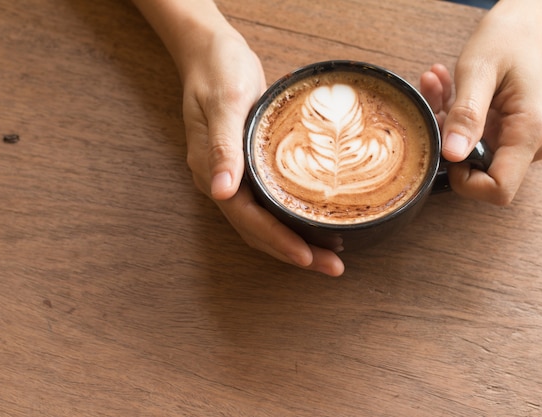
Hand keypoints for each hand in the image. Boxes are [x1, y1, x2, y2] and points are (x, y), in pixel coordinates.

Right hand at [181, 28, 344, 275]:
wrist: (209, 51)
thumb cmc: (217, 71)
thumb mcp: (224, 103)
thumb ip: (222, 147)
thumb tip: (220, 192)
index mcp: (213, 171)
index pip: (247, 219)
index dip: (278, 241)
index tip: (308, 258)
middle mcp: (222, 181)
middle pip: (257, 230)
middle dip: (294, 252)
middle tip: (332, 268)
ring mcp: (233, 176)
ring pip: (264, 221)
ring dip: (295, 241)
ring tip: (329, 255)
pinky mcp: (246, 166)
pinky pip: (268, 203)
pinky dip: (291, 218)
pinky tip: (314, 221)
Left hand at [420, 0, 541, 204]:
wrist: (533, 16)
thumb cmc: (512, 34)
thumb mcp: (480, 70)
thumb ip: (467, 114)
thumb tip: (453, 155)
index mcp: (530, 132)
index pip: (498, 189)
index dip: (465, 181)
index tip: (444, 152)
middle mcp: (532, 142)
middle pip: (480, 170)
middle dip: (448, 141)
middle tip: (433, 101)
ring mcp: (522, 137)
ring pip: (472, 150)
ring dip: (448, 121)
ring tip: (437, 84)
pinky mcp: (511, 129)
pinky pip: (475, 134)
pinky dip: (456, 114)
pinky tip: (444, 84)